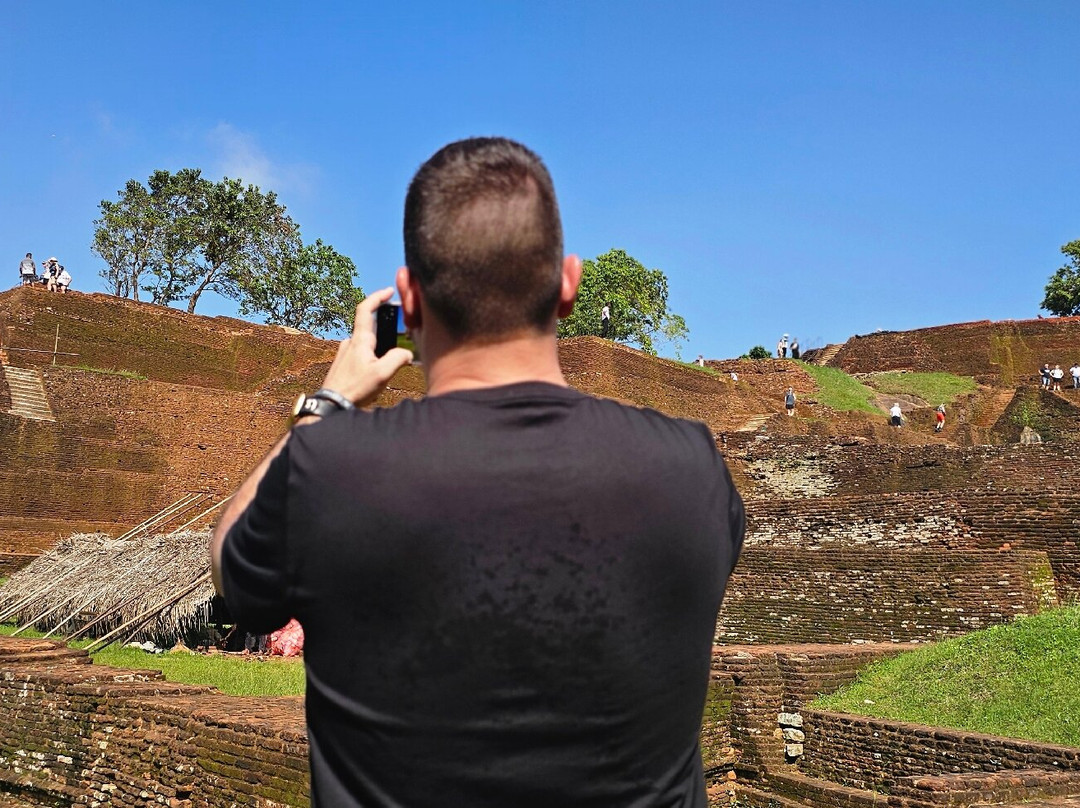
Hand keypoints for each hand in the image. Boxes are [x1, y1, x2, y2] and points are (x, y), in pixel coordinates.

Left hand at [321, 287, 412, 406]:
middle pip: (370, 326)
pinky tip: (378, 373)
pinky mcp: (344, 364)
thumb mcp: (382, 374)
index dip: (377, 297)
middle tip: (399, 335)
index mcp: (360, 340)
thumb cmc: (355, 389)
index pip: (366, 309)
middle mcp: (350, 343)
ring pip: (367, 342)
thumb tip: (407, 354)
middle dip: (385, 328)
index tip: (389, 291)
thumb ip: (398, 359)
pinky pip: (362, 353)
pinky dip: (373, 356)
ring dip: (380, 346)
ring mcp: (346, 353)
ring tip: (390, 364)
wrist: (331, 405)